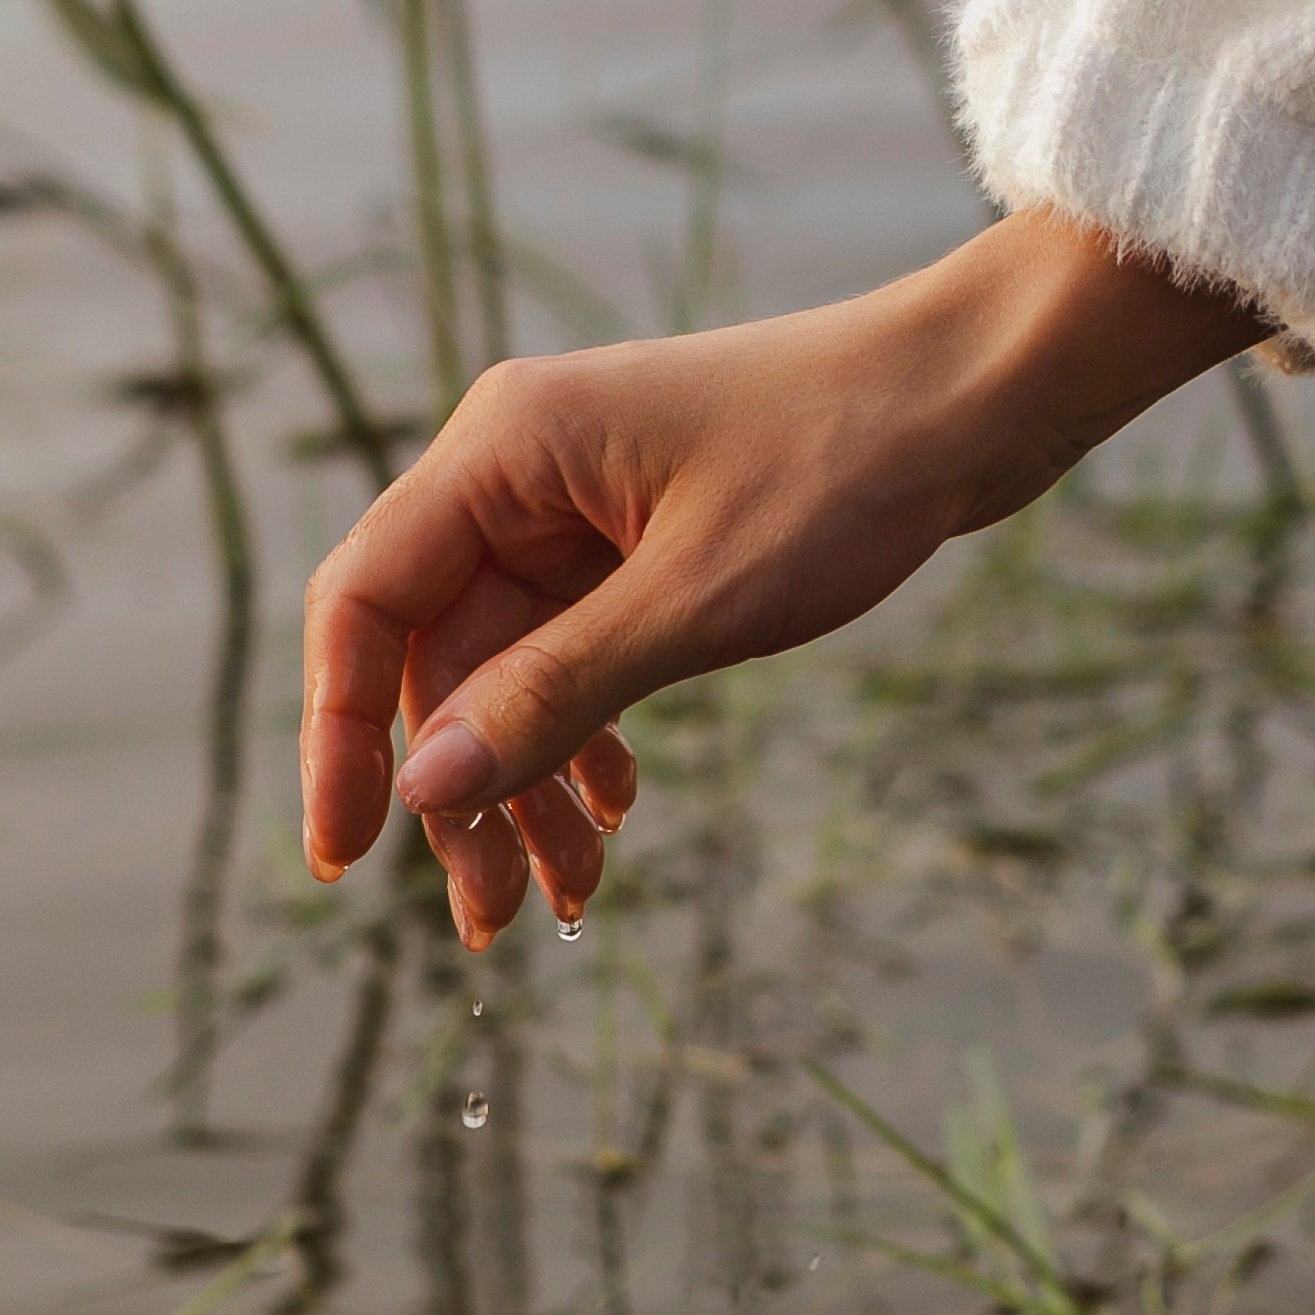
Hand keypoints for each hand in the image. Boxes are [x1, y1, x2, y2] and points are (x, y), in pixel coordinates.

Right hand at [300, 206, 1263, 944]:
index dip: (337, 736)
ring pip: (510, 670)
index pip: (365, 603)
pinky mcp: (637, 537)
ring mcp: (578, 505)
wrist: (976, 395)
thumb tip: (428, 789)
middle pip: (437, 655)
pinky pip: (575, 653)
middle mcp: (519, 472)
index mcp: (503, 451)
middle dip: (460, 792)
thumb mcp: (698, 600)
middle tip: (489, 919)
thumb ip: (556, 694)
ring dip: (529, 783)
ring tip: (568, 894)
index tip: (346, 858)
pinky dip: (588, 736)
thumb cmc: (847, 466)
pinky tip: (619, 811)